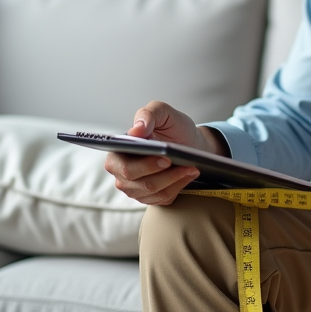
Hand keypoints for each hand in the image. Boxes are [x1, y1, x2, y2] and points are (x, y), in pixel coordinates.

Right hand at [103, 100, 228, 205]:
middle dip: (165, 175)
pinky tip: (189, 175)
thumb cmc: (172, 127)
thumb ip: (147, 114)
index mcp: (117, 153)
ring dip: (176, 180)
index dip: (145, 166)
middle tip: (185, 165)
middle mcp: (121, 174)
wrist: (188, 141)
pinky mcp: (149, 197)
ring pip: (154, 192)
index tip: (166, 159)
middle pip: (140, 184)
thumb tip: (136, 131)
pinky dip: (179, 187)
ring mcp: (135, 188)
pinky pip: (163, 199)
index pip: (125, 167)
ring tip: (192, 168)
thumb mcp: (162, 112)